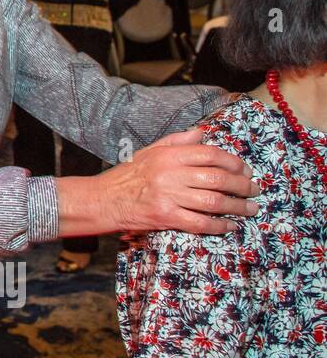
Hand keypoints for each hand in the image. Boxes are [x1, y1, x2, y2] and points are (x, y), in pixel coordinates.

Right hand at [59, 129, 257, 237]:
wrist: (103, 200)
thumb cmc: (128, 176)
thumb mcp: (150, 151)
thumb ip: (178, 140)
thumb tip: (204, 131)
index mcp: (168, 156)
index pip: (210, 154)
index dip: (234, 162)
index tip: (245, 170)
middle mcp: (170, 174)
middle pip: (217, 178)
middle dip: (242, 185)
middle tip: (254, 190)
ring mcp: (168, 196)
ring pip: (214, 201)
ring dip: (237, 207)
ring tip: (250, 209)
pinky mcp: (166, 217)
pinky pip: (200, 222)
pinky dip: (219, 225)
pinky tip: (230, 225)